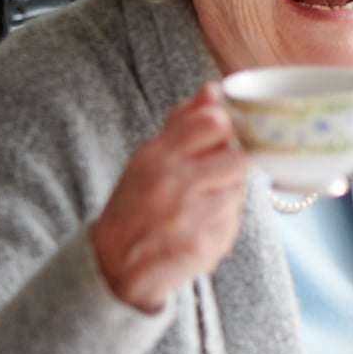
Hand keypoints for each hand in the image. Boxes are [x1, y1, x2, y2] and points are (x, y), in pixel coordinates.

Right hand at [89, 83, 251, 312]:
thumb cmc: (136, 202)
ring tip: (199, 204)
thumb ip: (184, 122)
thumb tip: (213, 89)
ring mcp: (190, 218)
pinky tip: (198, 226)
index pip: (215, 123)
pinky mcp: (205, 246)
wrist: (113, 263)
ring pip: (239, 191)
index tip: (218, 141)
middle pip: (238, 159)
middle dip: (230, 167)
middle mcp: (173, 185)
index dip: (225, 130)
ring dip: (227, 194)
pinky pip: (234, 221)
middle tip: (210, 177)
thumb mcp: (149, 156)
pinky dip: (223, 222)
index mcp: (157, 156)